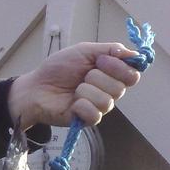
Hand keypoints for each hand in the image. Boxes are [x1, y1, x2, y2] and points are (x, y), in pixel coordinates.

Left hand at [8, 42, 140, 128]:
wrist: (35, 87)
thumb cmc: (57, 69)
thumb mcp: (83, 51)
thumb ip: (110, 49)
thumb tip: (134, 54)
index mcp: (110, 75)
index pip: (132, 75)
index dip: (120, 68)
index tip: (101, 61)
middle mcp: (108, 91)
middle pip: (120, 87)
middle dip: (97, 77)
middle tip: (82, 76)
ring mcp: (98, 106)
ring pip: (107, 101)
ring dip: (86, 91)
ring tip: (74, 89)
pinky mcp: (86, 119)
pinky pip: (94, 114)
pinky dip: (81, 105)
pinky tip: (72, 103)